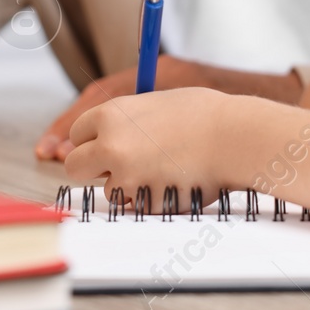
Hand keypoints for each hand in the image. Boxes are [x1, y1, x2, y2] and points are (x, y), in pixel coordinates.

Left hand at [64, 88, 248, 205]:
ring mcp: (125, 175)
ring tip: (162, 168)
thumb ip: (126, 120)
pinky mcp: (143, 201)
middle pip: (75, 165)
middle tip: (115, 166)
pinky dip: (148, 199)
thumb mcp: (154, 103)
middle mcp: (110, 144)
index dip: (90, 139)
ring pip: (108, 189)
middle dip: (92, 167)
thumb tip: (106, 135)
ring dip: (126, 184)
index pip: (77, 132)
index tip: (101, 144)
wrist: (234, 136)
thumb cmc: (204, 115)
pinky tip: (173, 180)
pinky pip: (135, 205)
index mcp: (111, 114)